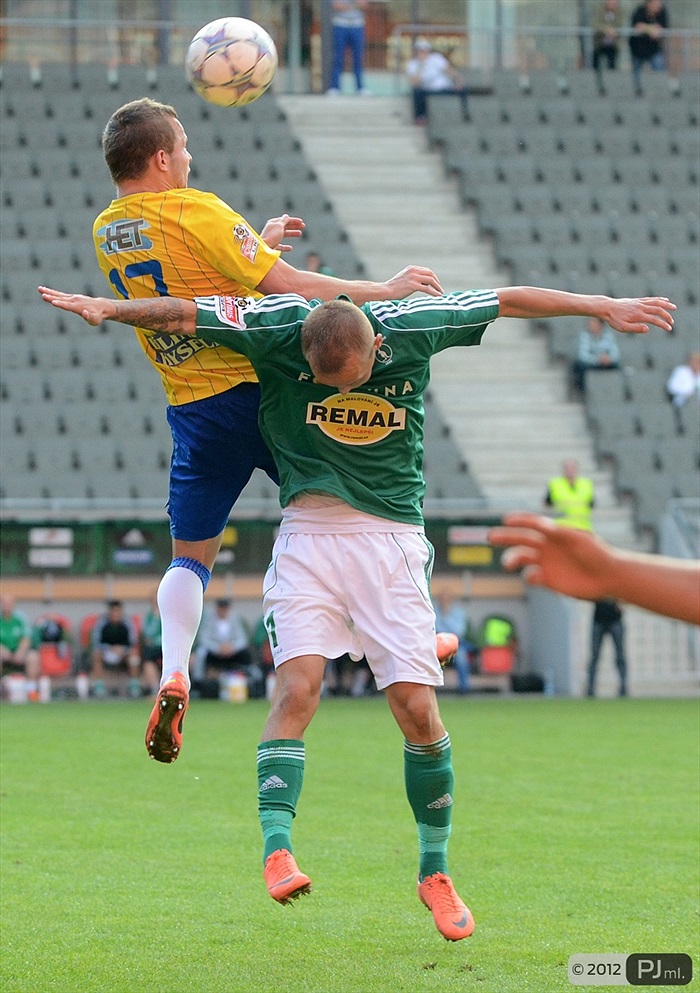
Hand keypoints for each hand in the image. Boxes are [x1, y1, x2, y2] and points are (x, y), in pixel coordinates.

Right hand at [38, 286, 115, 325]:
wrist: (101, 306)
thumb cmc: (98, 316)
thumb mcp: (96, 320)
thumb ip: (90, 317)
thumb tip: (85, 313)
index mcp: (78, 307)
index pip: (68, 306)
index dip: (61, 304)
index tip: (53, 303)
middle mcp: (74, 300)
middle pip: (61, 299)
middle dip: (52, 297)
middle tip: (43, 295)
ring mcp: (72, 297)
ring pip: (59, 295)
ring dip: (49, 292)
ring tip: (39, 289)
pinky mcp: (71, 297)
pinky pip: (60, 294)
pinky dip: (52, 292)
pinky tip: (43, 290)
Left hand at [260, 214, 304, 252]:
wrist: (263, 249)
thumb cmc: (271, 237)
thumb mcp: (279, 226)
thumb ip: (284, 221)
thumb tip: (286, 216)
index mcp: (273, 223)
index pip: (285, 220)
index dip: (294, 220)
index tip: (302, 222)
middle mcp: (272, 230)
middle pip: (285, 226)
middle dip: (294, 226)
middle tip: (303, 226)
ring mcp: (272, 238)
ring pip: (284, 235)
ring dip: (292, 233)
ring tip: (300, 234)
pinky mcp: (272, 247)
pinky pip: (280, 246)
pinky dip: (286, 247)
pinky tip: (290, 248)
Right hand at [384, 265, 442, 298]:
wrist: (385, 290)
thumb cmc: (393, 288)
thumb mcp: (404, 279)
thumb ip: (413, 279)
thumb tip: (424, 285)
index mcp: (411, 268)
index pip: (427, 271)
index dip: (433, 277)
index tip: (436, 284)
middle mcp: (413, 271)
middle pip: (430, 274)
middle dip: (437, 281)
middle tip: (440, 289)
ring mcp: (413, 277)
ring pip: (431, 280)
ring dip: (437, 287)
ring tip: (440, 293)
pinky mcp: (413, 285)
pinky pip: (427, 289)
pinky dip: (434, 292)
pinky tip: (438, 296)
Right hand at [488, 513, 612, 600]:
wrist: (609, 577)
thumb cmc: (598, 553)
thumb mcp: (579, 539)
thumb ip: (559, 532)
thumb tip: (541, 524)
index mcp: (555, 533)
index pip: (533, 524)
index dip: (520, 520)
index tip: (506, 519)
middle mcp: (548, 547)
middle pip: (521, 540)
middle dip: (506, 537)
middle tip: (491, 537)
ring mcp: (547, 564)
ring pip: (522, 559)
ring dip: (513, 559)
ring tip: (508, 564)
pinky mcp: (549, 580)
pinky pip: (532, 577)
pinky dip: (529, 577)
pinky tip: (535, 577)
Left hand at [603, 296, 674, 334]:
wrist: (607, 307)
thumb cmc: (614, 319)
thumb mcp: (622, 327)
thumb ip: (635, 328)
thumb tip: (648, 329)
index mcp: (638, 315)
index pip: (655, 319)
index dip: (663, 324)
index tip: (669, 329)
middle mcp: (641, 307)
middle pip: (658, 310)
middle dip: (667, 316)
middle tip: (672, 322)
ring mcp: (640, 302)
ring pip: (656, 302)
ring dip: (666, 305)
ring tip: (674, 307)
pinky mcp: (638, 300)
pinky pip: (651, 299)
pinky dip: (660, 299)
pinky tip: (665, 300)